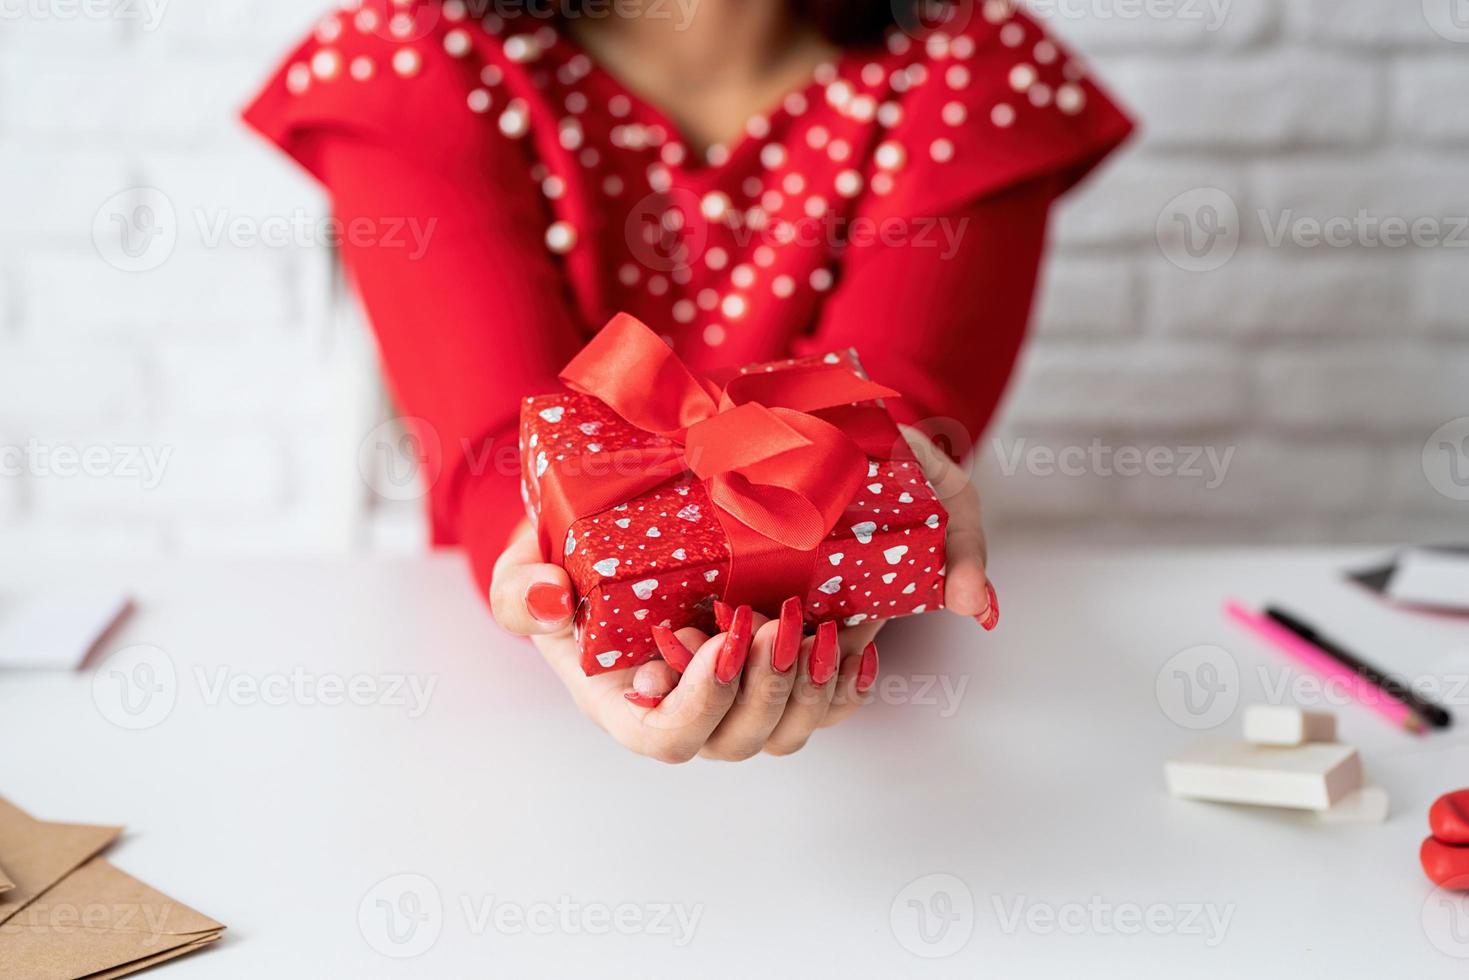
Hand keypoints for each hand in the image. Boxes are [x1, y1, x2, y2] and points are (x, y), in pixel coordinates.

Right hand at [487, 425, 994, 762]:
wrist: (604, 547)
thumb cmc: (562, 568)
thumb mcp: (523, 574)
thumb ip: (523, 591)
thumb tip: (553, 600)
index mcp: (626, 702)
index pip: (668, 737)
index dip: (703, 702)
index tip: (722, 638)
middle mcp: (687, 711)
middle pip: (740, 739)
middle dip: (768, 686)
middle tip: (780, 619)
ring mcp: (736, 697)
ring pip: (788, 728)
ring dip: (813, 685)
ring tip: (821, 624)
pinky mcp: (775, 674)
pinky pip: (825, 704)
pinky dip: (847, 680)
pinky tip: (856, 638)